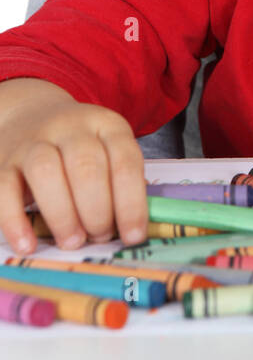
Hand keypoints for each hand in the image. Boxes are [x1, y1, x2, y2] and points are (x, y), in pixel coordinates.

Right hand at [0, 80, 147, 254]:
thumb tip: (130, 230)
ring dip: (63, 214)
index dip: (131, 202)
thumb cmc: (77, 146)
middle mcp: (70, 127)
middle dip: (97, 210)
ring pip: (46, 172)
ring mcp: (34, 141)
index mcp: (105, 124)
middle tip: (99, 236)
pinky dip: (15, 221)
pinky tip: (27, 245)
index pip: (125, 160)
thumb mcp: (106, 149)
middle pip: (86, 166)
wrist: (30, 114)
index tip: (133, 236)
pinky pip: (4, 190)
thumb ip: (118, 181)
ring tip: (72, 241)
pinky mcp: (3, 161)